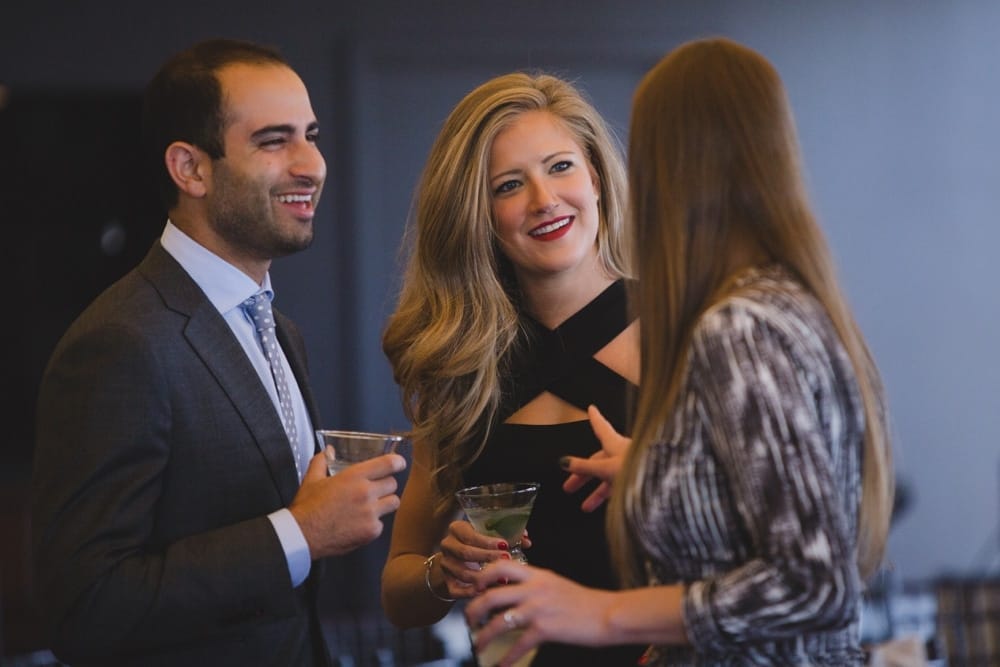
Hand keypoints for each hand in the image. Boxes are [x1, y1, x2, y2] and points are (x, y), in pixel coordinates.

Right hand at [290, 452, 405, 557]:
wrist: (302, 535)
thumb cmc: (307, 508)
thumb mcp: (312, 479)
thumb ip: (322, 461)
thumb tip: (327, 451)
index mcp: (354, 476)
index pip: (388, 464)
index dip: (397, 462)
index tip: (398, 464)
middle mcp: (366, 493)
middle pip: (393, 484)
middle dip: (386, 485)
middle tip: (376, 489)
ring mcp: (371, 513)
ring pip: (393, 503)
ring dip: (385, 502)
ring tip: (372, 506)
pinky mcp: (371, 531)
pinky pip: (382, 523)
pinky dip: (374, 523)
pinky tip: (360, 523)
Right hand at [433, 520, 528, 599]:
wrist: (455, 562)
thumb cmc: (476, 546)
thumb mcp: (487, 536)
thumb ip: (506, 536)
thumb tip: (526, 540)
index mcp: (457, 529)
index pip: (470, 535)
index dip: (488, 541)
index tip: (504, 545)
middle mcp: (448, 545)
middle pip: (466, 552)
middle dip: (488, 557)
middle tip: (506, 559)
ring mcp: (446, 565)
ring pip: (463, 572)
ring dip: (483, 577)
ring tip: (501, 579)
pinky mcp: (446, 582)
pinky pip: (456, 590)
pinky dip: (471, 592)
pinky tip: (485, 592)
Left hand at [464, 560, 615, 664]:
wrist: (607, 614)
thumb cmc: (584, 602)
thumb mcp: (556, 584)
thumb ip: (534, 585)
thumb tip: (513, 593)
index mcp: (537, 575)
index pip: (501, 566)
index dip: (483, 576)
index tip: (475, 587)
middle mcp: (534, 589)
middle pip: (491, 595)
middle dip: (474, 609)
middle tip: (469, 619)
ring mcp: (538, 609)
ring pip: (498, 621)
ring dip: (484, 635)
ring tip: (478, 643)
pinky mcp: (545, 629)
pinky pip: (517, 645)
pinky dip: (505, 658)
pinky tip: (499, 664)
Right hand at [561, 405, 630, 510]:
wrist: (664, 483)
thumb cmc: (639, 468)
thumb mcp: (605, 468)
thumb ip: (585, 467)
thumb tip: (565, 462)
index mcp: (615, 444)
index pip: (601, 428)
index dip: (595, 419)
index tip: (591, 409)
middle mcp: (623, 453)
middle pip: (599, 460)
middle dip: (583, 474)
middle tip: (569, 486)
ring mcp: (631, 467)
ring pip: (609, 477)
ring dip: (596, 492)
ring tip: (586, 506)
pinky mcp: (639, 482)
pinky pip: (621, 487)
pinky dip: (611, 495)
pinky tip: (606, 507)